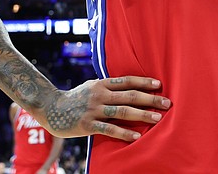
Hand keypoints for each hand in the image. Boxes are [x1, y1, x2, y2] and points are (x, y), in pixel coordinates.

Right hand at [35, 76, 170, 141]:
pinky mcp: (87, 125)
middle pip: (129, 96)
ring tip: (158, 119)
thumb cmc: (76, 98)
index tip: (159, 84)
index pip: (126, 81)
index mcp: (101, 84)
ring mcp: (93, 109)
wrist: (51, 108)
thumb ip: (108, 86)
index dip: (143, 82)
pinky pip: (109, 129)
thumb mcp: (91, 86)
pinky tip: (137, 137)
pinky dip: (124, 133)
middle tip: (167, 103)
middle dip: (150, 99)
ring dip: (142, 115)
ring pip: (122, 112)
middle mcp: (99, 94)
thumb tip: (129, 86)